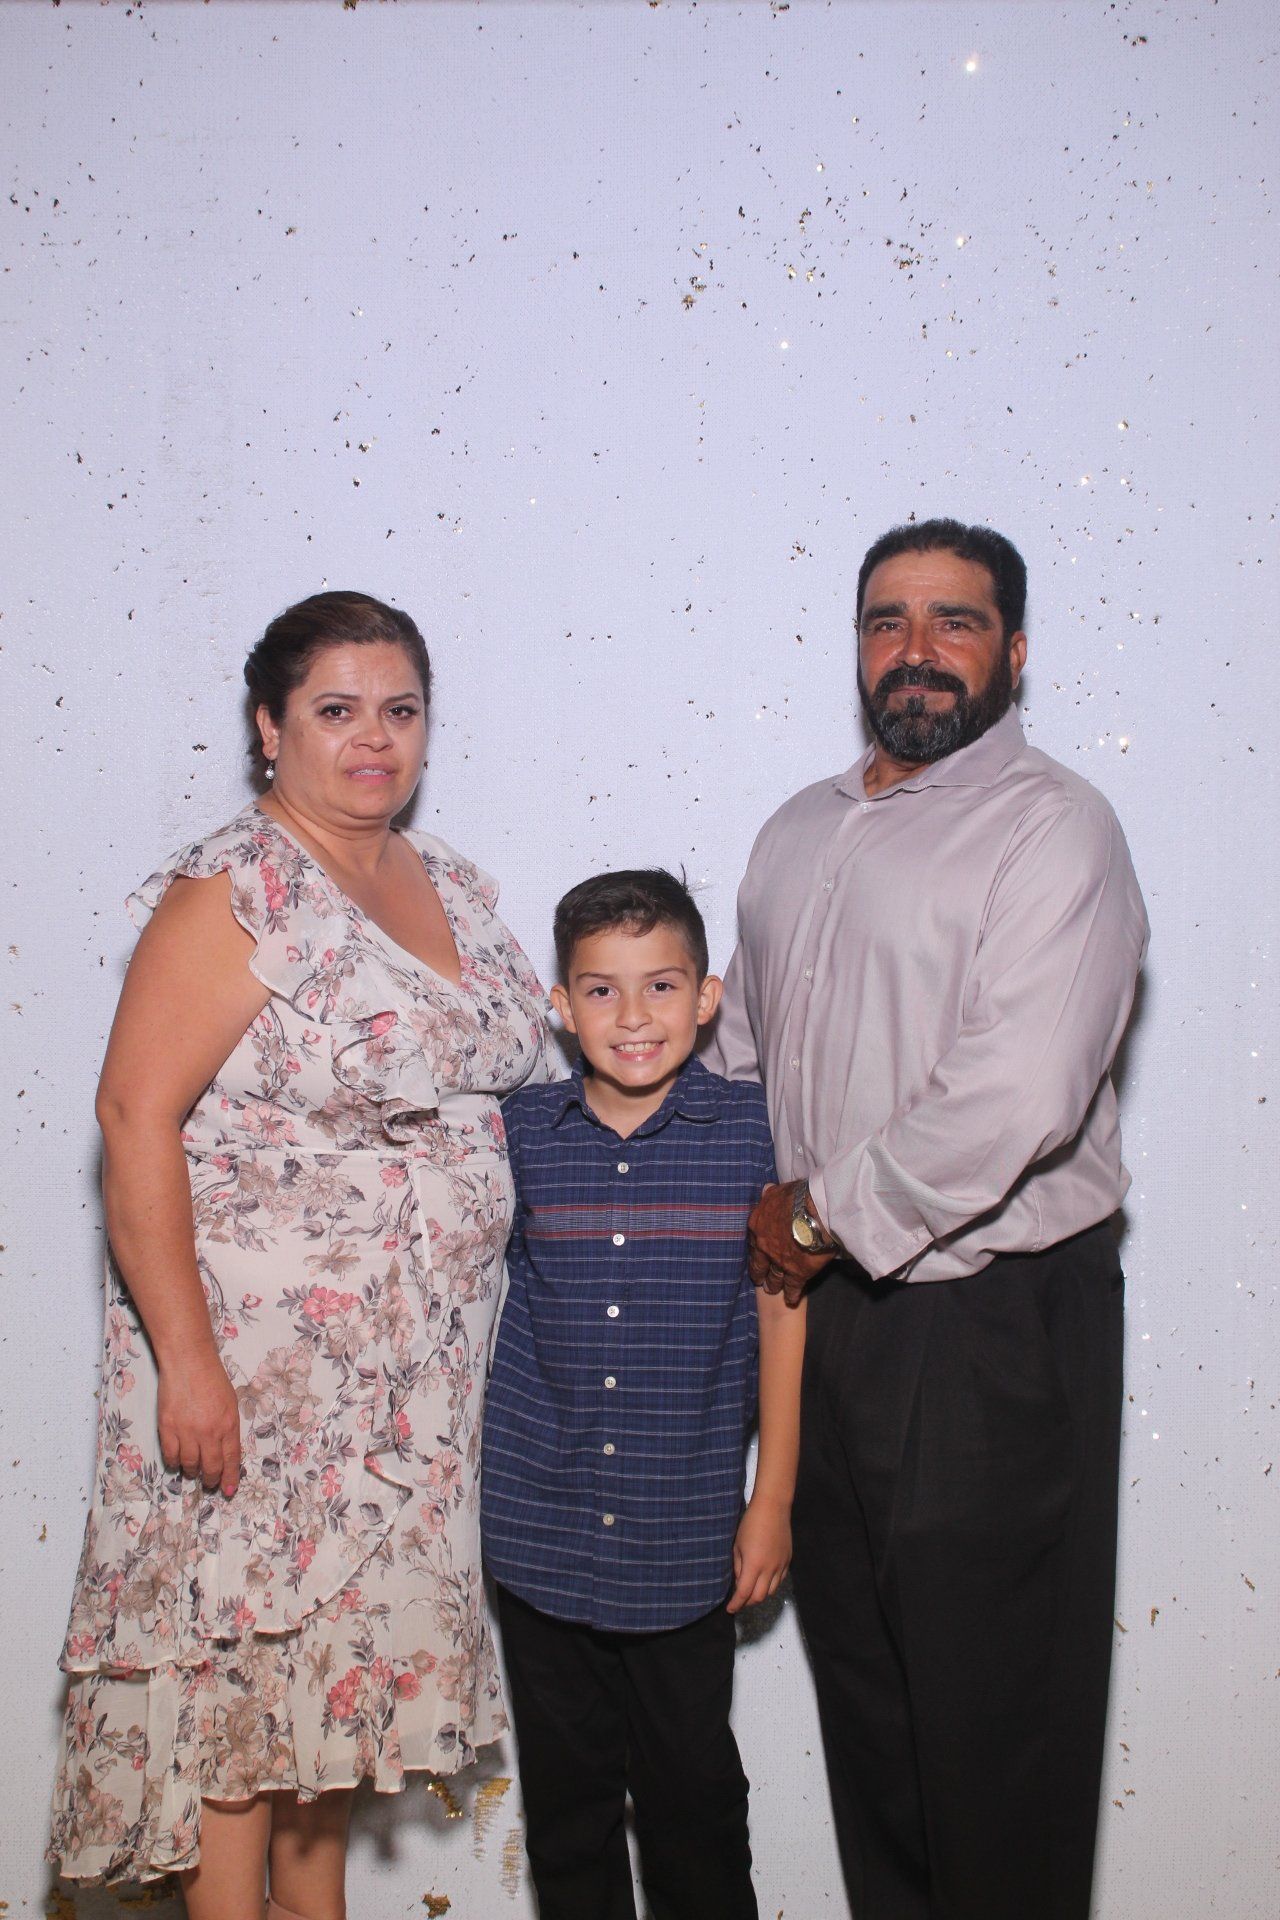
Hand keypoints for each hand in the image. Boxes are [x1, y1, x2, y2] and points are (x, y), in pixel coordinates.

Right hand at [157, 1347, 241, 1496]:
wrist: (188, 1361)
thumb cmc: (212, 1378)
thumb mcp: (230, 1403)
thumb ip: (228, 1428)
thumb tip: (224, 1451)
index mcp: (228, 1424)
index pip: (231, 1459)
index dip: (230, 1478)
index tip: (229, 1490)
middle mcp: (209, 1432)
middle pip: (210, 1467)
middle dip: (211, 1479)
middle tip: (210, 1483)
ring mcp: (187, 1431)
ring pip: (189, 1464)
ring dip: (192, 1471)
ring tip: (193, 1470)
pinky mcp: (167, 1427)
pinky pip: (170, 1455)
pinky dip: (174, 1462)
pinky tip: (177, 1461)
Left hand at [727, 1493, 791, 1612]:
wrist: (773, 1508)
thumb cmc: (750, 1523)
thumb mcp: (737, 1545)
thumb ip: (737, 1566)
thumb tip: (739, 1581)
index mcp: (754, 1565)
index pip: (744, 1593)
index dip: (736, 1604)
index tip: (730, 1610)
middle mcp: (769, 1569)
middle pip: (759, 1597)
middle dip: (748, 1602)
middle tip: (739, 1600)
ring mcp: (781, 1565)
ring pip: (771, 1591)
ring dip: (760, 1594)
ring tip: (751, 1590)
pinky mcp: (788, 1560)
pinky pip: (780, 1580)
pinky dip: (771, 1585)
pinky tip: (764, 1579)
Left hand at [747, 1180, 833, 1306]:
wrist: (815, 1211)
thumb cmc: (798, 1197)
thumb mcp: (778, 1191)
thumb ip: (770, 1194)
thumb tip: (766, 1189)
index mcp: (757, 1226)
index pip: (753, 1243)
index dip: (755, 1251)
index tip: (756, 1256)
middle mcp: (764, 1247)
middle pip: (759, 1264)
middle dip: (760, 1273)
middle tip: (760, 1280)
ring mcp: (779, 1262)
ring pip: (774, 1277)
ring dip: (773, 1285)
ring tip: (772, 1289)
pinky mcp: (797, 1273)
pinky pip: (792, 1287)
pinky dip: (791, 1294)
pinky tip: (791, 1300)